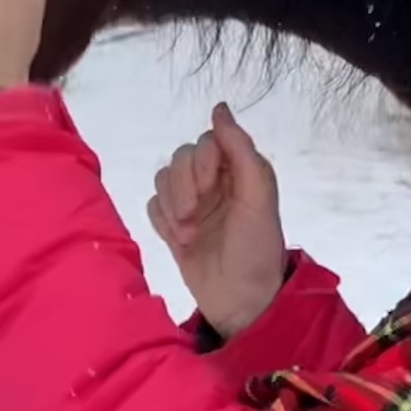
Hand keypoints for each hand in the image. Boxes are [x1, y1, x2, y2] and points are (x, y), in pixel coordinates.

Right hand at [147, 103, 287, 339]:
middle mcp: (214, 182)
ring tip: (189, 234)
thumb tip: (219, 108)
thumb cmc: (255, 248)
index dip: (201, 162)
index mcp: (239, 170)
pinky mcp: (173, 226)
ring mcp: (192, 204)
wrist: (240, 302)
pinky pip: (153, 205)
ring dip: (172, 205)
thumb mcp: (258, 196)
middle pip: (179, 158)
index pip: (205, 142)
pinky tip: (179, 239)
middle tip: (195, 216)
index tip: (210, 187)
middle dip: (183, 187)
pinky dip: (162, 220)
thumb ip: (241, 149)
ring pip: (162, 179)